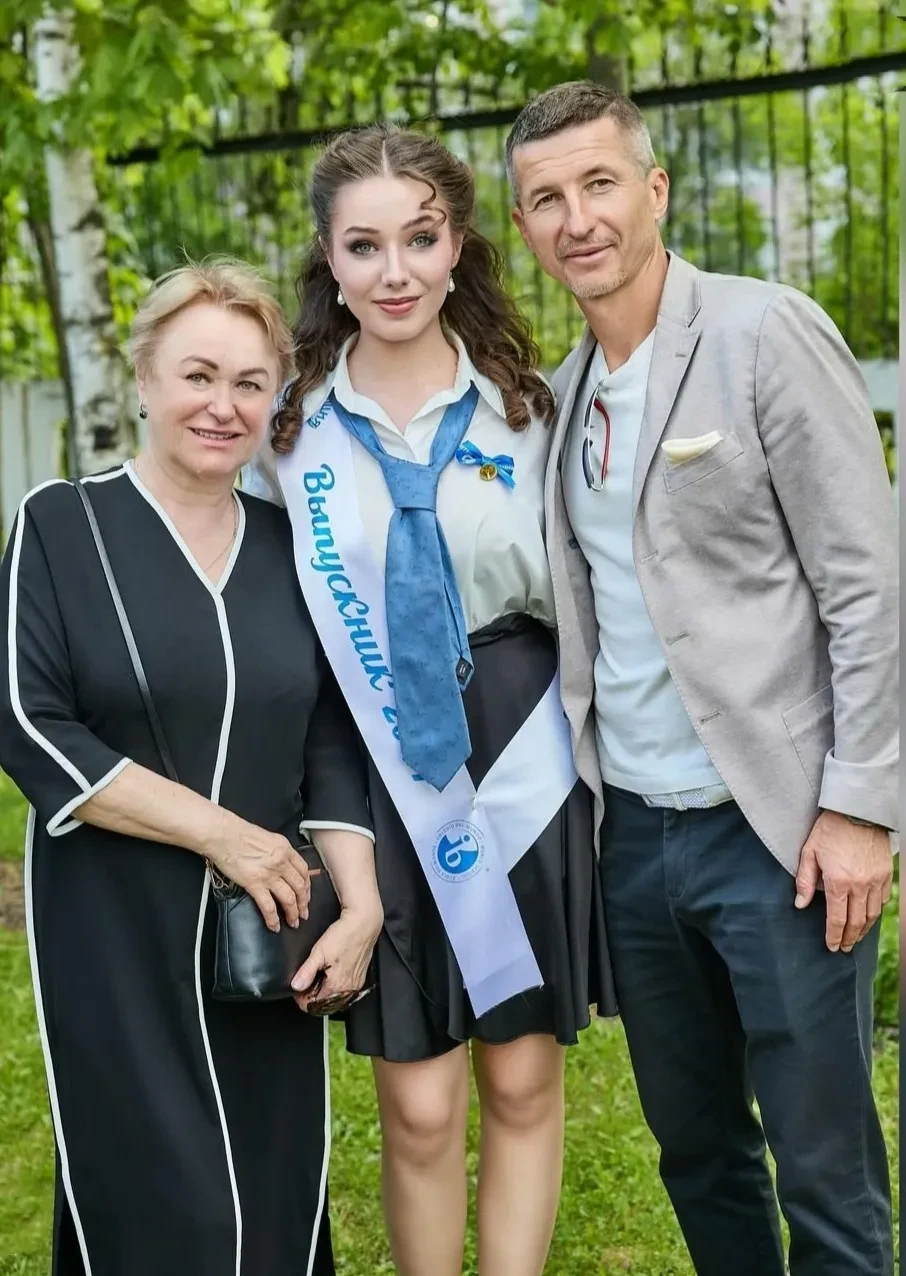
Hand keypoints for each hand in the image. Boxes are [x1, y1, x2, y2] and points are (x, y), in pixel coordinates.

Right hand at [204, 811, 310, 933]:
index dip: (307, 886)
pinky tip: (274, 925)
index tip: (307, 895)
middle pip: (299, 886)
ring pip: (289, 898)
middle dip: (304, 903)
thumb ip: (278, 852)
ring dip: (293, 913)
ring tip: (293, 922)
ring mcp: (268, 874)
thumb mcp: (268, 838)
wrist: (222, 834)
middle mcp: (281, 862)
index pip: (304, 870)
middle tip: (304, 914)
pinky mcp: (254, 884)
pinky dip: (273, 918)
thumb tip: (283, 865)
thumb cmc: (240, 834)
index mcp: (285, 848)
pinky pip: (268, 906)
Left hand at [291, 904, 382, 1012]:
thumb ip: (307, 971)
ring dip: (324, 990)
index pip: (313, 1005)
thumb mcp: (319, 952)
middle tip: (307, 979)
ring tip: (319, 974)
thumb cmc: (344, 935)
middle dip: (313, 994)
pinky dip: (336, 985)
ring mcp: (356, 984)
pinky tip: (332, 972)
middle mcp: (348, 989)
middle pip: (325, 1003)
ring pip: (335, 996)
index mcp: (336, 985)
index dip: (301, 998)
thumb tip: (296, 986)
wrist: (364, 924)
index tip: (298, 987)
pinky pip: (345, 989)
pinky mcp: (360, 977)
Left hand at [795, 810, 892, 952]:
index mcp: (839, 882)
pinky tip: (868, 916)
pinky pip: (883, 900)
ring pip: (872, 915)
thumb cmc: (830, 830)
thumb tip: (800, 904)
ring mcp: (876, 880)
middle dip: (849, 938)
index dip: (834, 936)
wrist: (857, 811)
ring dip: (863, 929)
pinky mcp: (886, 874)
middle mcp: (860, 885)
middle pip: (856, 922)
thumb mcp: (809, 852)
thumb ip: (805, 881)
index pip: (837, 919)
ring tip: (855, 937)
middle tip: (843, 947)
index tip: (831, 947)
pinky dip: (875, 913)